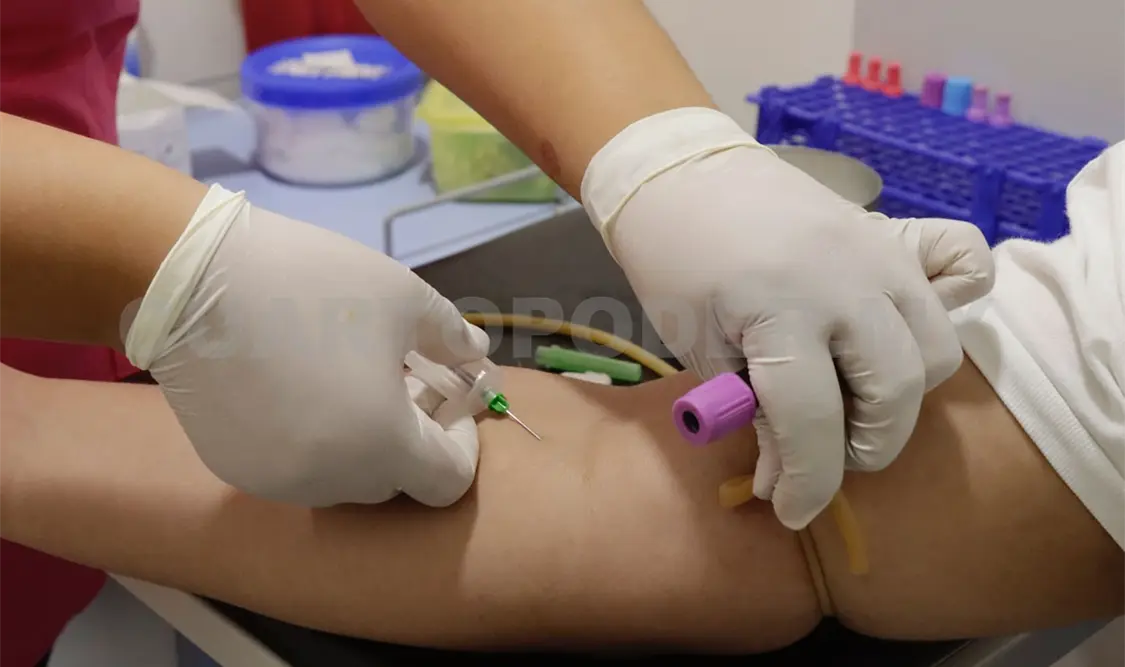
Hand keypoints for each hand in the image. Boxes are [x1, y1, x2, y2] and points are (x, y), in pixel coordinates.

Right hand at [123, 186, 489, 506]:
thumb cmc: (312, 282)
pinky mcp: (235, 469)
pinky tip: (298, 390)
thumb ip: (453, 338)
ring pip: (344, 480)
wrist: (192, 281)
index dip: (460, 443)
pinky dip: (312, 443)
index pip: (448, 482)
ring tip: (348, 381)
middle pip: (396, 481)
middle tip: (401, 381)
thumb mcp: (403, 296)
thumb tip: (476, 358)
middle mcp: (332, 481)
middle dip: (412, 437)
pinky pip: (296, 470)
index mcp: (383, 443)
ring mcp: (278, 482)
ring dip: (361, 443)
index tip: (445, 398)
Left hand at [582, 108, 994, 528]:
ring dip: (904, 394)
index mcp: (780, 310)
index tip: (792, 511)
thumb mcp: (700, 348)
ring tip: (857, 400)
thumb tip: (782, 482)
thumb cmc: (675, 263)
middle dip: (866, 445)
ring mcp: (880, 252)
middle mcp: (847, 282)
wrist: (682, 175)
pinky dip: (955, 301)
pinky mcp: (894, 233)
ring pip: (936, 349)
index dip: (807, 482)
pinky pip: (965, 262)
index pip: (813, 421)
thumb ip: (752, 414)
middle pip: (895, 392)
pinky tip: (906, 328)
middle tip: (826, 453)